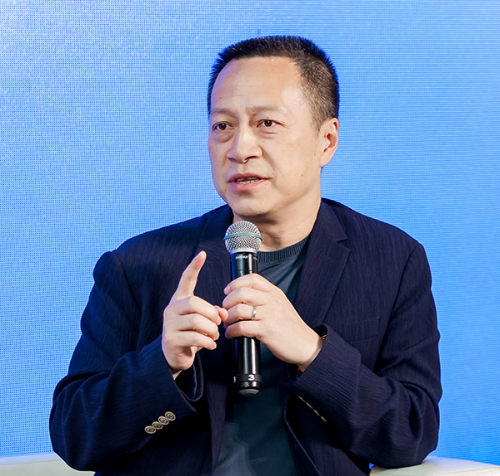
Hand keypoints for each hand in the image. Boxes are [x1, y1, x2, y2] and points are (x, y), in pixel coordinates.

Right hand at [162, 251, 226, 378]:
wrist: (173, 356)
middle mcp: (171, 309)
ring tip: (214, 336)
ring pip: (196, 321)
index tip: (203, 254)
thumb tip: (222, 314)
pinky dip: (207, 342)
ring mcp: (169, 324)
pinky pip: (194, 337)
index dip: (194, 267)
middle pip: (194, 302)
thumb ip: (212, 313)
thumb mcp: (202, 321)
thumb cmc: (190, 335)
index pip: (186, 280)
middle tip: (218, 324)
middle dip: (211, 313)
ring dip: (211, 330)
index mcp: (179, 300)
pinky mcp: (171, 340)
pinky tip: (210, 345)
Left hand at [222, 274, 322, 370]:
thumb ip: (263, 299)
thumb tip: (240, 296)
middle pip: (242, 292)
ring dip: (228, 318)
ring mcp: (270, 315)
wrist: (305, 345)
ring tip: (228, 324)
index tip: (228, 291)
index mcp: (275, 292)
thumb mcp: (280, 305)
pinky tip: (231, 334)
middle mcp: (272, 301)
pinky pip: (242, 327)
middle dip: (228, 302)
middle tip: (226, 310)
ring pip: (239, 309)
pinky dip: (232, 331)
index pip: (252, 278)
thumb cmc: (290, 327)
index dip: (235, 283)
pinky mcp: (267, 331)